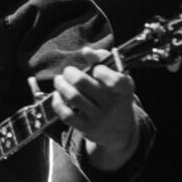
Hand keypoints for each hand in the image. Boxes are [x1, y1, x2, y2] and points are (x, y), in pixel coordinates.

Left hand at [52, 47, 139, 167]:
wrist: (120, 129)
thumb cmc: (114, 94)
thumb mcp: (116, 78)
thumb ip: (103, 60)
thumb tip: (86, 51)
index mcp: (124, 89)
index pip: (114, 79)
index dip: (99, 69)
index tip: (94, 69)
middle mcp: (113, 105)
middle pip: (82, 83)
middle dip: (70, 73)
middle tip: (67, 71)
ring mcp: (100, 118)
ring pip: (72, 96)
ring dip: (60, 84)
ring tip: (59, 80)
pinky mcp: (87, 128)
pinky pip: (66, 114)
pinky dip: (57, 102)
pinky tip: (57, 95)